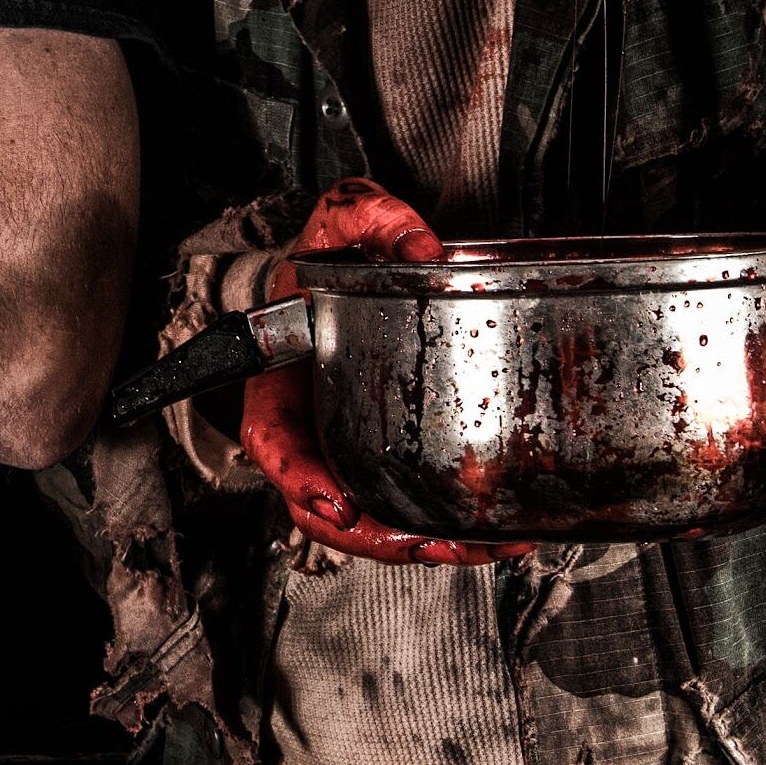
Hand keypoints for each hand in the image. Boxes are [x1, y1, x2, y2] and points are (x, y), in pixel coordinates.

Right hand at [231, 182, 507, 569]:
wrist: (354, 256)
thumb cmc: (333, 248)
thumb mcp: (346, 218)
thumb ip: (376, 219)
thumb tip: (420, 248)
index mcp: (281, 378)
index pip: (275, 444)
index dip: (302, 483)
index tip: (339, 508)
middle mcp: (310, 422)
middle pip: (323, 506)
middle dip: (375, 538)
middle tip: (432, 543)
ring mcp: (347, 442)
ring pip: (367, 518)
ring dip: (418, 543)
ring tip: (478, 546)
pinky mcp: (387, 449)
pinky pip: (402, 502)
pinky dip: (439, 525)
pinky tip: (490, 531)